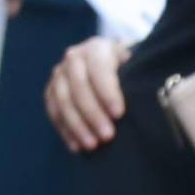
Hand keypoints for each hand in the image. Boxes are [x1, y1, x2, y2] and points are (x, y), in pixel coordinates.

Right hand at [44, 39, 125, 153]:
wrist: (109, 64)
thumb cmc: (128, 70)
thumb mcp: (134, 67)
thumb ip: (135, 80)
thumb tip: (144, 104)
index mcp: (97, 48)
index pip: (99, 68)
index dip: (108, 91)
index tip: (119, 114)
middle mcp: (74, 57)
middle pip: (78, 86)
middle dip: (92, 113)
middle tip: (108, 136)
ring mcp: (59, 73)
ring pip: (62, 100)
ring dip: (77, 125)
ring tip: (92, 145)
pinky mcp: (51, 90)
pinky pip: (53, 111)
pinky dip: (64, 130)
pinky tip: (76, 146)